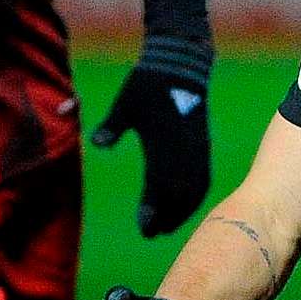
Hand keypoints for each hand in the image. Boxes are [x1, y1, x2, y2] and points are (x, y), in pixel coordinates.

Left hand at [91, 63, 211, 235]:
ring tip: (170, 225)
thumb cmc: (148, 85)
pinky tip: (187, 203)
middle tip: (152, 233)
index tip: (144, 227)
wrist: (181, 67)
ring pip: (195, 189)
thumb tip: (97, 144)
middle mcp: (184, 151)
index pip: (160, 186)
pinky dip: (195, 196)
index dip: (153, 209)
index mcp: (164, 145)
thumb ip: (112, 126)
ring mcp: (197, 149)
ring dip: (183, 210)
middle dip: (168, 216)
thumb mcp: (125, 104)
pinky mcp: (203, 145)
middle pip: (180, 194)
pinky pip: (203, 178)